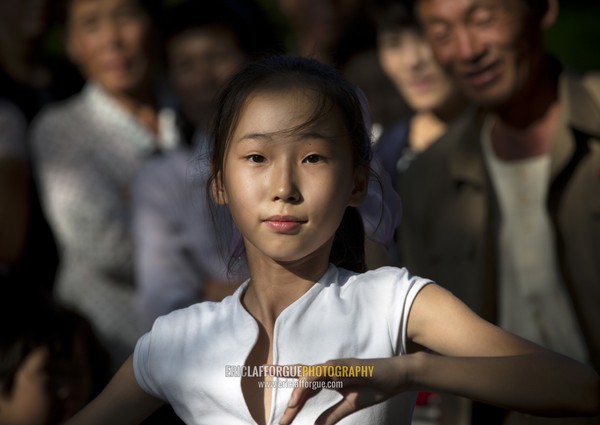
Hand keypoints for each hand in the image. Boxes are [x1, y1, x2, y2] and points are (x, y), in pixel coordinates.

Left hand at [276, 356, 414, 424]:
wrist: (396, 377)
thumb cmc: (374, 387)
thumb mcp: (349, 406)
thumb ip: (331, 415)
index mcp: (328, 378)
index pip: (303, 383)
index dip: (290, 395)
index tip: (277, 408)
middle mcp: (328, 370)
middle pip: (300, 379)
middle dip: (287, 396)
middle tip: (279, 417)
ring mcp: (335, 366)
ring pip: (308, 376)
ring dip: (298, 392)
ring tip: (289, 409)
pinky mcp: (344, 366)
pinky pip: (322, 372)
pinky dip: (310, 381)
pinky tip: (302, 392)